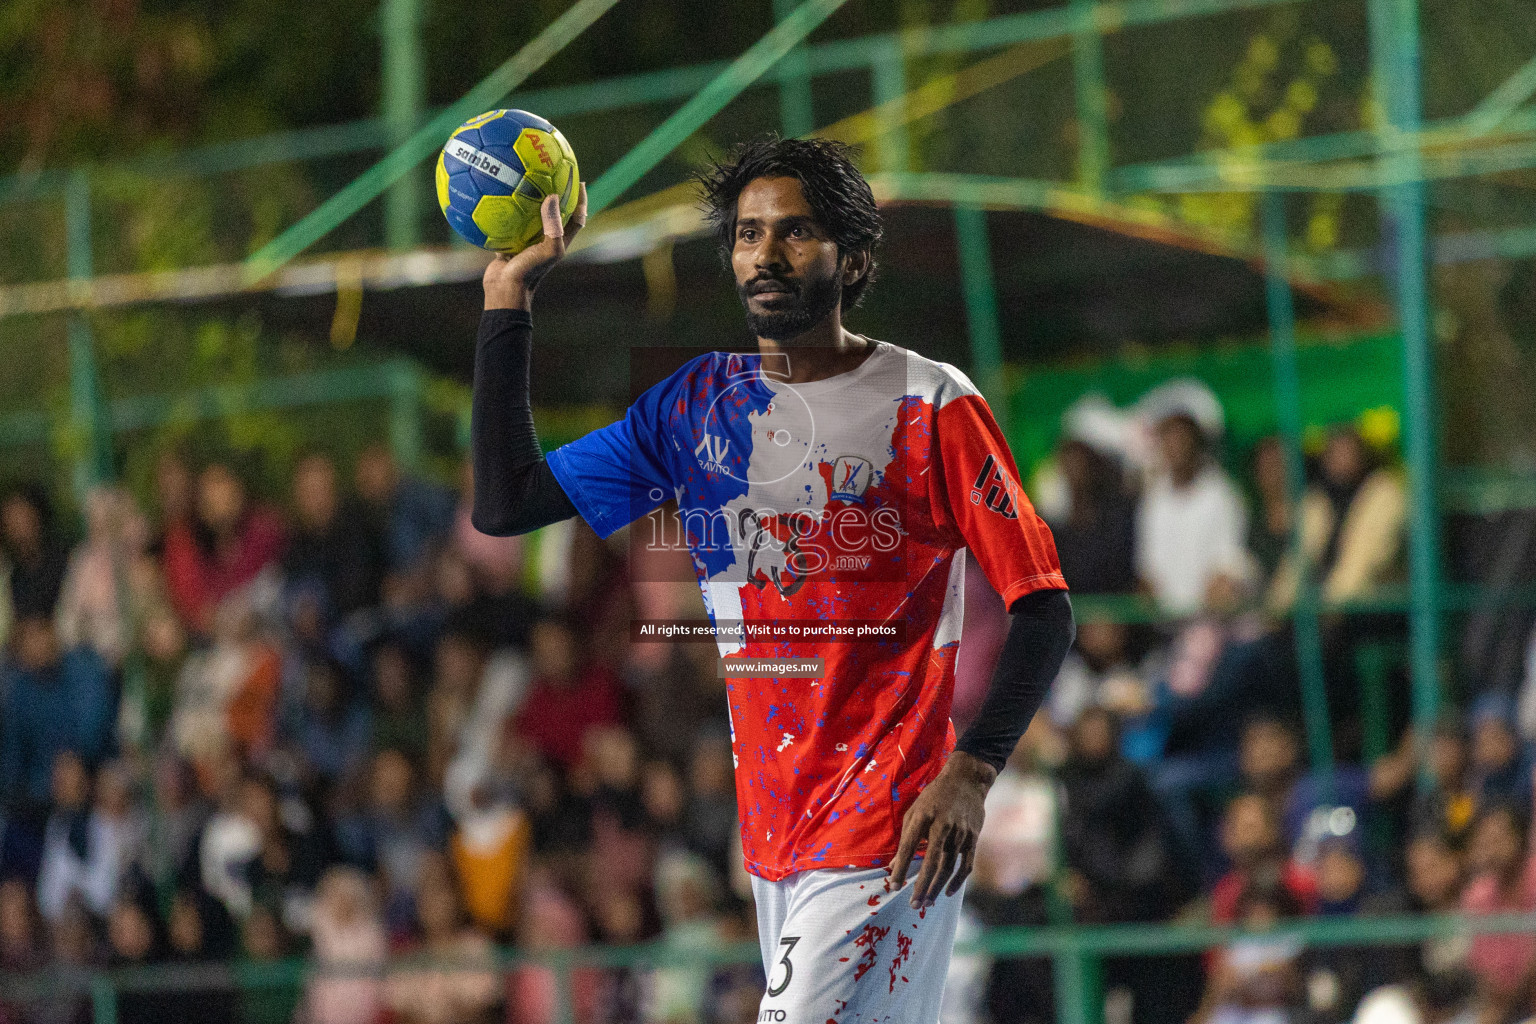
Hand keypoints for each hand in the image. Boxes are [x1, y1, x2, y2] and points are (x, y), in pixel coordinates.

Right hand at [483, 182, 587, 310]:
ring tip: (520, 179)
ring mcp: (526, 242)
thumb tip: (552, 196)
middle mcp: (544, 240)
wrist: (505, 290)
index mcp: (559, 241)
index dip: (581, 201)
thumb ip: (553, 224)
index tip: (578, 182)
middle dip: (553, 194)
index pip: (576, 217)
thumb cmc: (531, 272)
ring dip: (526, 200)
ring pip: (528, 217)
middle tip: (548, 173)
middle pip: (553, 213)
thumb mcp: (548, 249)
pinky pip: (506, 224)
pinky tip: (494, 195)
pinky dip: (503, 211)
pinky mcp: (509, 244)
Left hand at [886, 750, 995, 908]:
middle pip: (931, 862)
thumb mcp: (915, 810)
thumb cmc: (935, 797)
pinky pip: (966, 865)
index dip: (901, 868)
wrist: (967, 780)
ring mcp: (960, 833)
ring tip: (926, 902)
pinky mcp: (973, 838)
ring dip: (936, 888)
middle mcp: (943, 826)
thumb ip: (906, 837)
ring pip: (948, 867)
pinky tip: (947, 892)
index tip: (893, 886)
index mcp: (923, 816)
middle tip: (913, 904)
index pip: (908, 846)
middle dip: (921, 886)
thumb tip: (893, 865)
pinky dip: (957, 881)